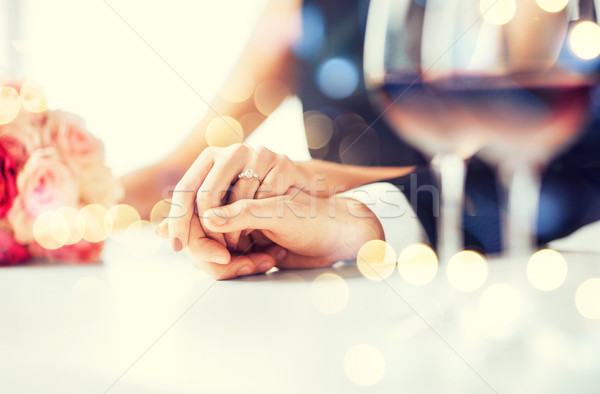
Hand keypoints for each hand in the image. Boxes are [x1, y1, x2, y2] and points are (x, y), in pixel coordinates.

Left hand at [167, 144, 307, 251]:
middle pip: (206, 195)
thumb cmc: (258, 204)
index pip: (185, 188)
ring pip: (236, 202)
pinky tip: (263, 231)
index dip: (178, 219)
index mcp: (212, 157)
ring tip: (240, 245)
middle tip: (213, 253)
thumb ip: (195, 217)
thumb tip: (161, 233)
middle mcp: (233, 151)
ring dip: (237, 233)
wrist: (306, 195)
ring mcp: (260, 154)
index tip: (177, 246)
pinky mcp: (282, 164)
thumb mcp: (224, 208)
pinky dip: (262, 221)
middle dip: (207, 231)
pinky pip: (264, 201)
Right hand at [198, 188, 382, 273]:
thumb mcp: (278, 213)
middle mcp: (233, 202)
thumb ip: (244, 213)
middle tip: (245, 263)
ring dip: (234, 265)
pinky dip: (244, 267)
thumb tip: (208, 218)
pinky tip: (272, 259)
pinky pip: (230, 263)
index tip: (217, 255)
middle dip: (215, 257)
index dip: (195, 232)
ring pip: (211, 252)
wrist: (339, 239)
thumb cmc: (316, 218)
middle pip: (198, 233)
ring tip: (266, 260)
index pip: (198, 207)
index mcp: (238, 182)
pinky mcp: (248, 243)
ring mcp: (239, 224)